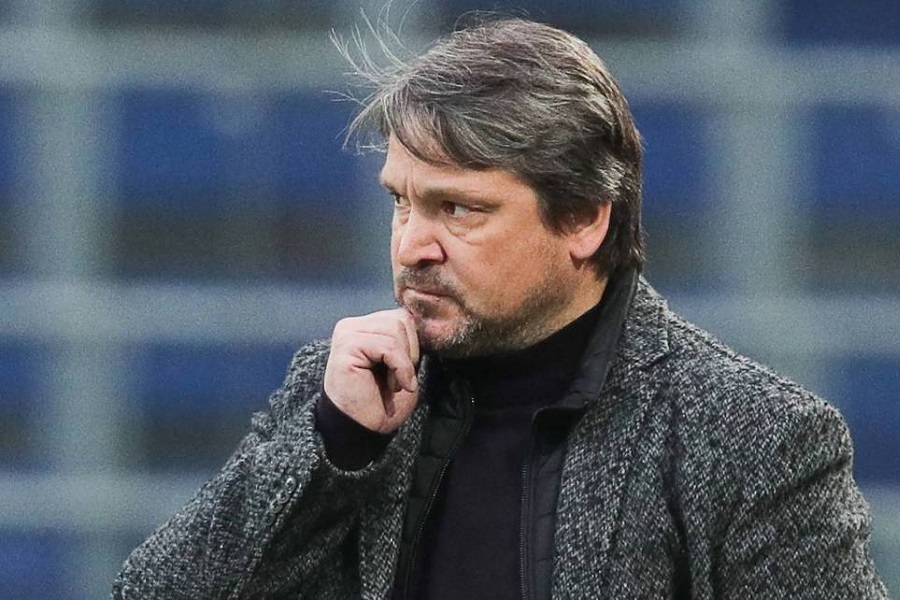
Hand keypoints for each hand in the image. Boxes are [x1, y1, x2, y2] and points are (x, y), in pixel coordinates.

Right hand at [324, 309, 420, 432]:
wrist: (363, 429)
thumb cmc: (382, 401)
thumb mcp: (402, 363)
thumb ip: (406, 340)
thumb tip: (425, 321)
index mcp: (365, 327)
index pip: (402, 316)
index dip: (412, 345)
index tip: (404, 372)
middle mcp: (352, 325)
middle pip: (401, 319)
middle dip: (409, 352)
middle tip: (398, 379)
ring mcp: (347, 333)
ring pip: (395, 329)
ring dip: (403, 362)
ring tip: (392, 383)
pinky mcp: (347, 347)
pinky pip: (388, 346)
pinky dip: (399, 368)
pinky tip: (393, 386)